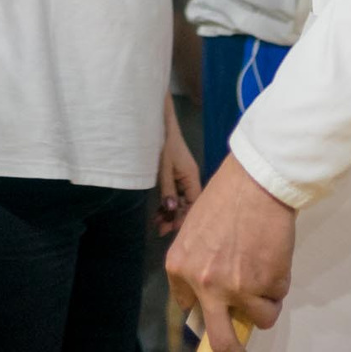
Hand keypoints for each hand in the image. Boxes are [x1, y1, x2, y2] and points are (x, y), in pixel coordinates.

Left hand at [155, 101, 202, 235]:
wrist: (159, 121)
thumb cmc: (162, 143)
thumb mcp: (163, 167)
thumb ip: (167, 189)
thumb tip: (172, 209)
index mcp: (192, 177)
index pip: (193, 204)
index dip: (184, 218)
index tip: (171, 230)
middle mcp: (191, 179)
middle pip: (187, 204)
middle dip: (175, 217)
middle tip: (160, 230)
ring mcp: (183, 177)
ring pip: (180, 200)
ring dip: (169, 211)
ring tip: (156, 223)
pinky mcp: (176, 174)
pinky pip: (175, 193)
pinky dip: (167, 202)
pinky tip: (158, 211)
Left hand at [166, 156, 293, 351]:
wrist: (256, 182)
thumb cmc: (227, 196)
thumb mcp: (196, 229)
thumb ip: (198, 261)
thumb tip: (211, 290)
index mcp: (180, 267)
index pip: (188, 306)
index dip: (206, 308)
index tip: (217, 309)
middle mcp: (205, 284)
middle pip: (220, 340)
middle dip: (230, 348)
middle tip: (237, 347)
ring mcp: (236, 289)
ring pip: (260, 318)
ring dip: (266, 302)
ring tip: (267, 271)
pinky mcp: (266, 285)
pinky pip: (278, 298)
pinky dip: (280, 284)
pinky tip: (274, 256)